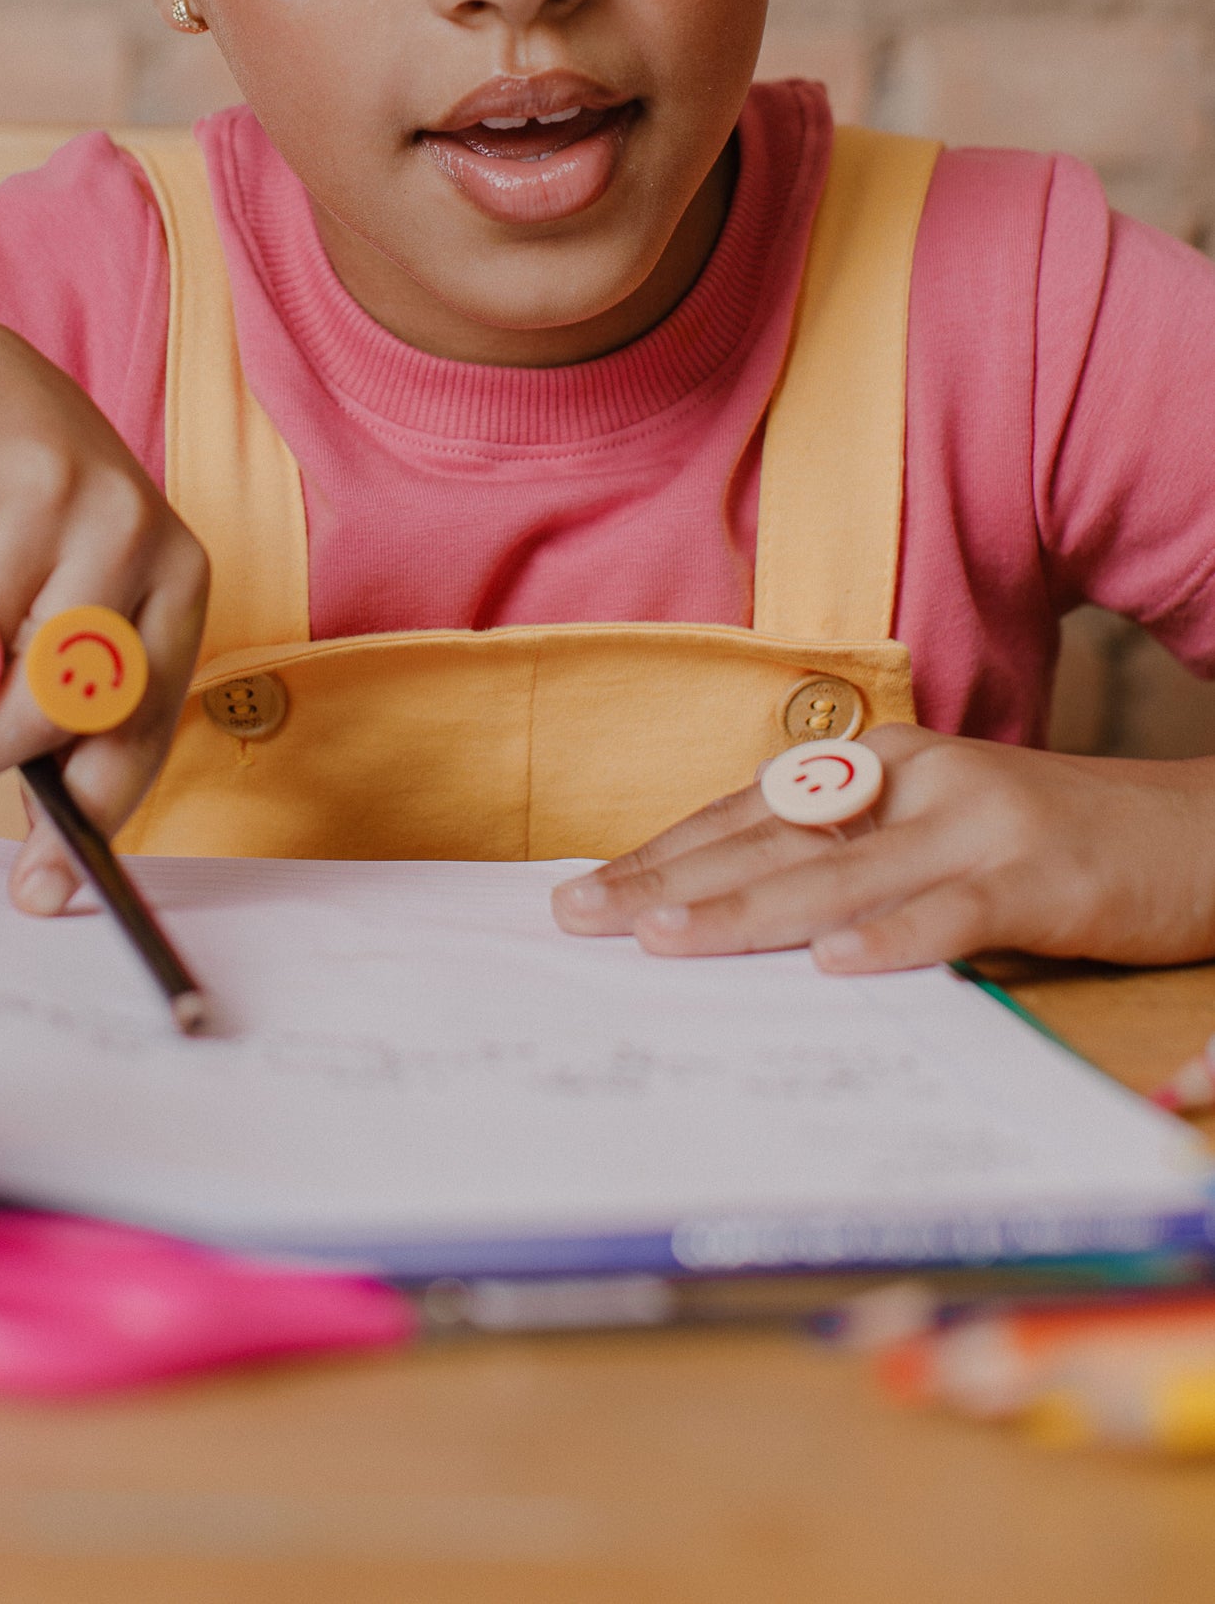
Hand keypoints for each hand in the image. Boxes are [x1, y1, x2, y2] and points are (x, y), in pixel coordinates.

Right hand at [0, 309, 207, 917]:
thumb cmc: (20, 522)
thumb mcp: (72, 604)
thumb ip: (68, 728)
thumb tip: (48, 884)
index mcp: (177, 568)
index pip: (145, 717)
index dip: (95, 809)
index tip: (43, 889)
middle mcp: (127, 523)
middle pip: (55, 702)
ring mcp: (45, 491)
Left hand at [551, 727, 1214, 973]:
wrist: (1193, 832)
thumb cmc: (1049, 845)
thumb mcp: (936, 834)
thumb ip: (852, 860)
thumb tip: (735, 912)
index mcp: (880, 767)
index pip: (746, 814)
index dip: (662, 852)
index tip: (583, 892)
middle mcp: (914, 782)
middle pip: (770, 839)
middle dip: (667, 882)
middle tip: (580, 919)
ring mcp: (976, 824)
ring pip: (839, 877)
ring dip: (746, 910)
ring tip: (666, 938)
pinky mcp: (1039, 876)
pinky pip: (953, 914)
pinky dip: (892, 940)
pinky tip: (834, 967)